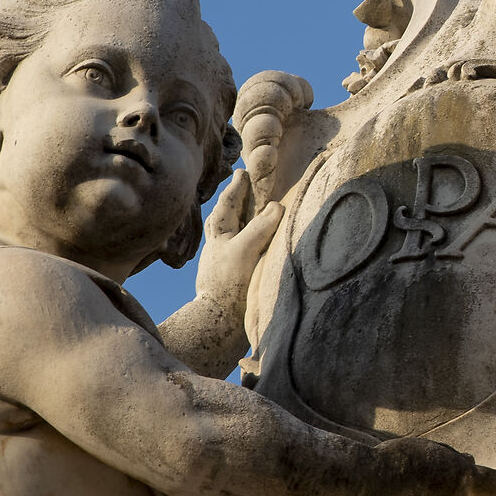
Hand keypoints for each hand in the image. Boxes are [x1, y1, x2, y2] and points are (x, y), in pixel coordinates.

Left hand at [193, 170, 283, 316]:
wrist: (220, 323)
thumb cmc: (230, 285)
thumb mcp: (246, 251)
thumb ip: (260, 227)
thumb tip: (276, 206)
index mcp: (220, 236)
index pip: (228, 204)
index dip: (237, 188)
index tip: (242, 172)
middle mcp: (219, 246)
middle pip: (224, 217)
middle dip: (232, 200)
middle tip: (239, 185)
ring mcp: (223, 262)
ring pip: (227, 234)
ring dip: (234, 220)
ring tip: (241, 211)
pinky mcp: (230, 278)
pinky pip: (236, 250)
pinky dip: (240, 240)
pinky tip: (245, 245)